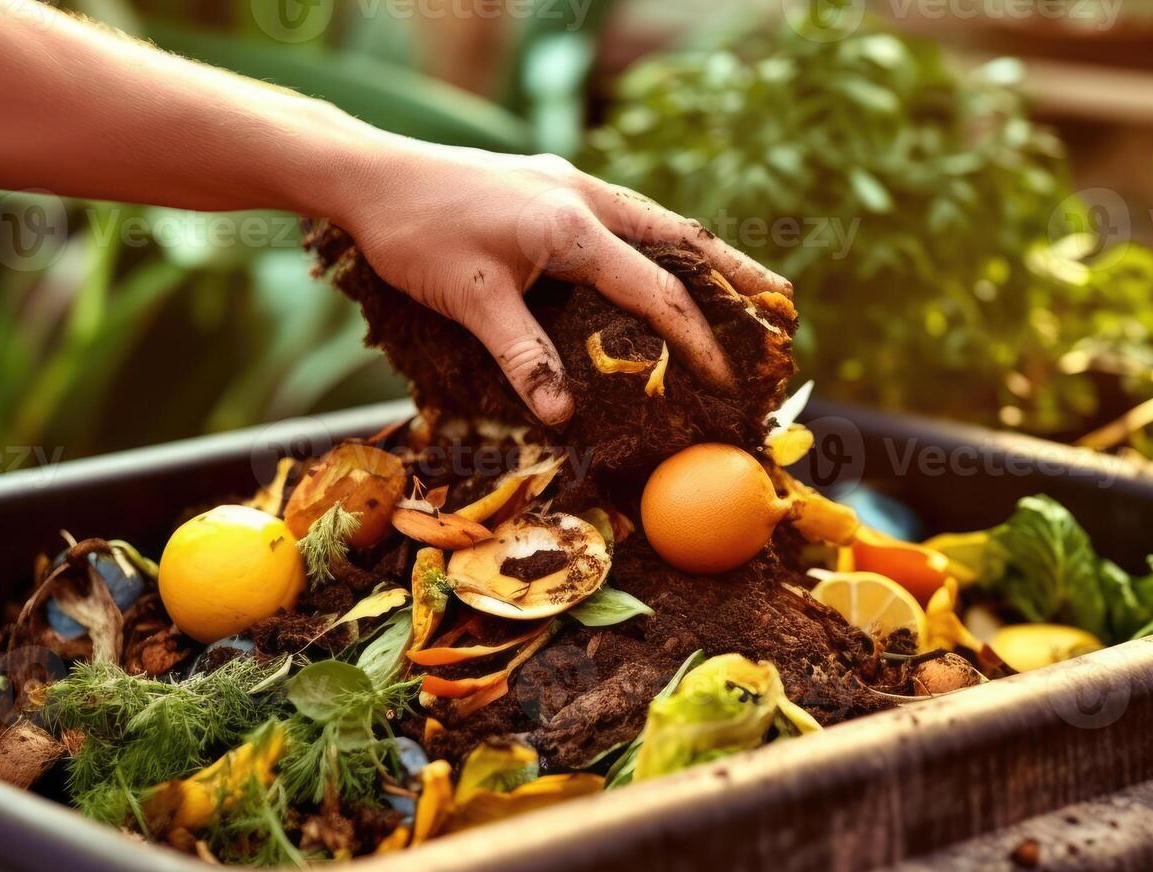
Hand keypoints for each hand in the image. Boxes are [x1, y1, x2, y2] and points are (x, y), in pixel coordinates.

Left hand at [329, 141, 792, 426]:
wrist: (370, 173)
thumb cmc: (416, 235)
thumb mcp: (470, 301)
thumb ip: (523, 356)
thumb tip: (566, 417)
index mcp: (572, 226)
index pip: (654, 291)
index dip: (694, 340)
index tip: (724, 378)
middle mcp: (582, 196)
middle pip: (679, 237)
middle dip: (733, 272)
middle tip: (781, 300)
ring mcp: (568, 185)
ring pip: (653, 220)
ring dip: (697, 252)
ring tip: (738, 279)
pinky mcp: (550, 184)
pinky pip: (622, 214)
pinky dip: (653, 240)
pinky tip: (654, 259)